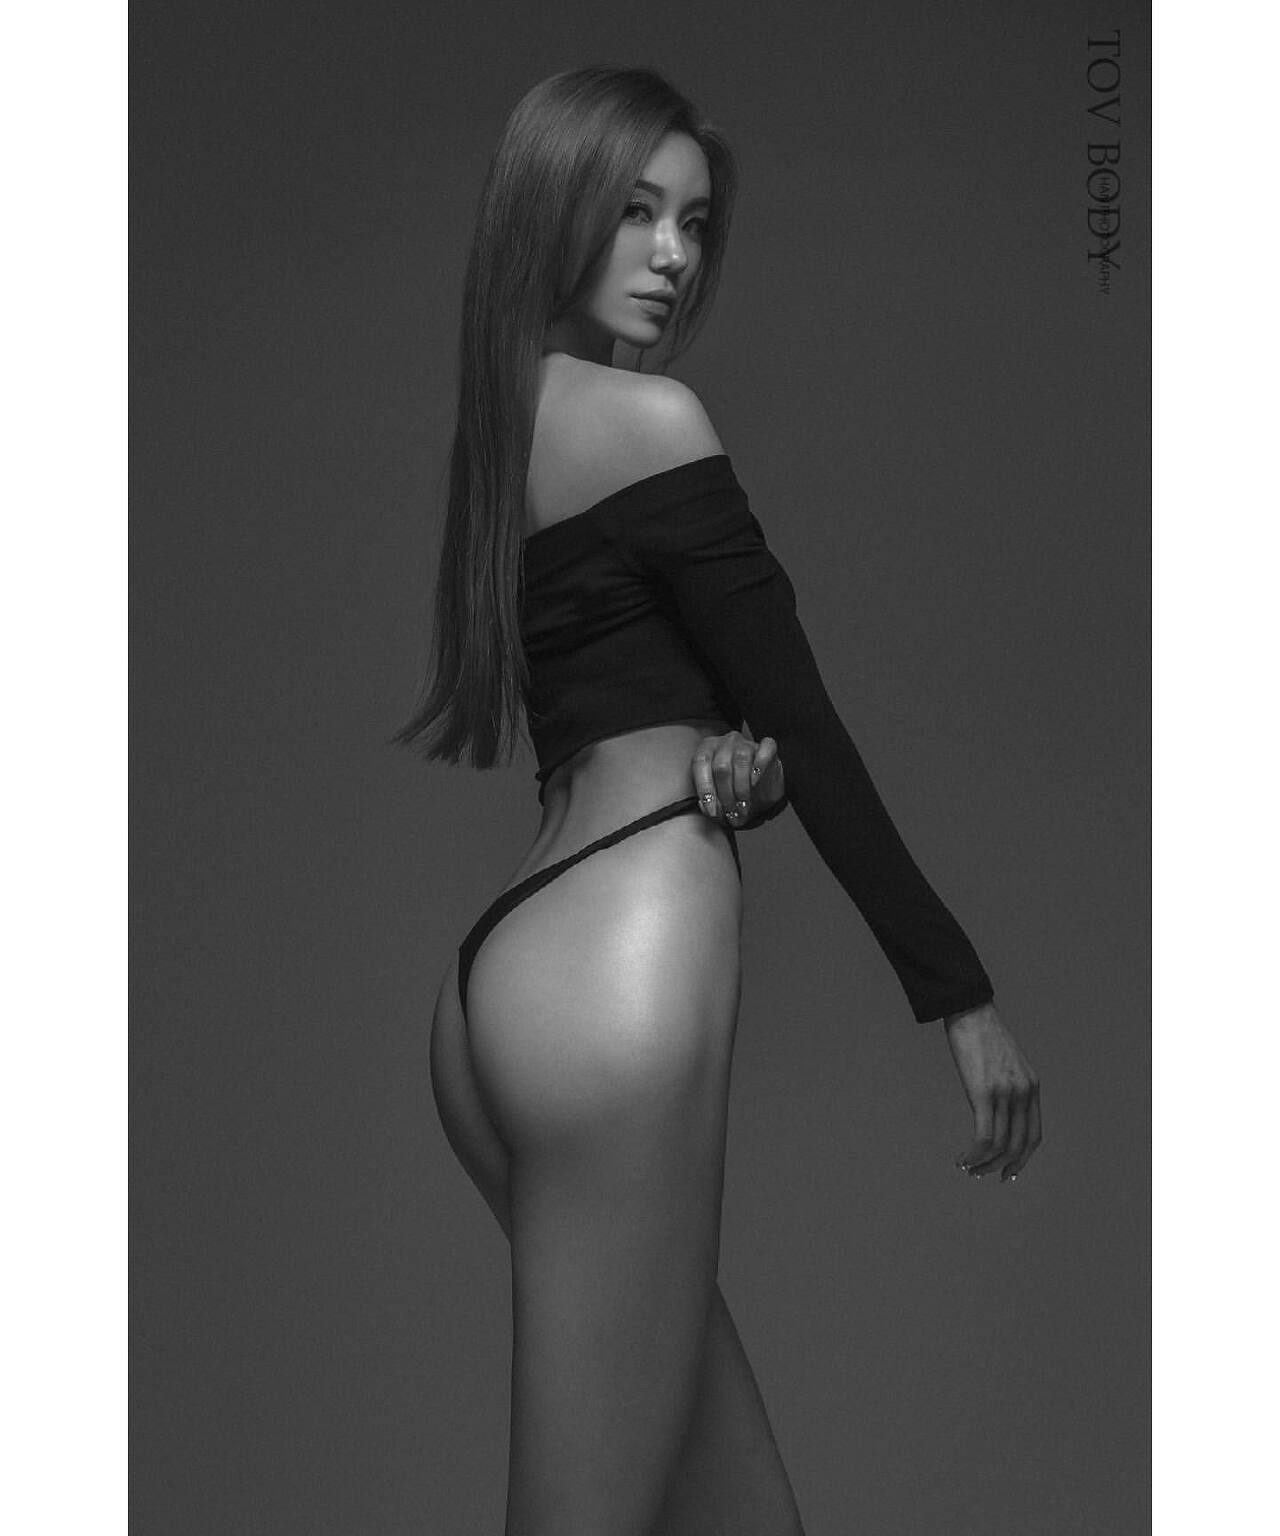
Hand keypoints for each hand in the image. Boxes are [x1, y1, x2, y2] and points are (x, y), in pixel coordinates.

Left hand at [690, 729, 785, 828]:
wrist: (761, 787)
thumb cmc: (732, 788)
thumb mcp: (717, 797)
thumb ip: (709, 802)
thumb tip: (706, 806)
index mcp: (707, 749)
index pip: (700, 763)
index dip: (704, 788)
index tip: (711, 810)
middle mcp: (725, 742)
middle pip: (721, 766)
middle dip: (725, 794)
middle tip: (730, 812)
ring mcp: (747, 742)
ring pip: (741, 759)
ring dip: (741, 787)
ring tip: (743, 805)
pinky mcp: (768, 747)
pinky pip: (765, 750)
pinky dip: (760, 766)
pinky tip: (755, 782)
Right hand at [943, 1000, 1041, 1182]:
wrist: (970, 1011)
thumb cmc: (981, 1035)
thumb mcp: (1005, 1063)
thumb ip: (1008, 1086)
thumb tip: (996, 1111)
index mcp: (1032, 1087)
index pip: (1034, 1136)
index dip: (1022, 1159)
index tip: (1008, 1172)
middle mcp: (1023, 1093)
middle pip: (1018, 1146)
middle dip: (1001, 1167)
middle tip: (982, 1175)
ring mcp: (1005, 1093)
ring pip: (1000, 1145)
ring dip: (983, 1164)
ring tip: (967, 1168)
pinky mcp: (983, 1093)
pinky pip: (984, 1136)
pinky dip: (974, 1154)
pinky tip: (962, 1158)